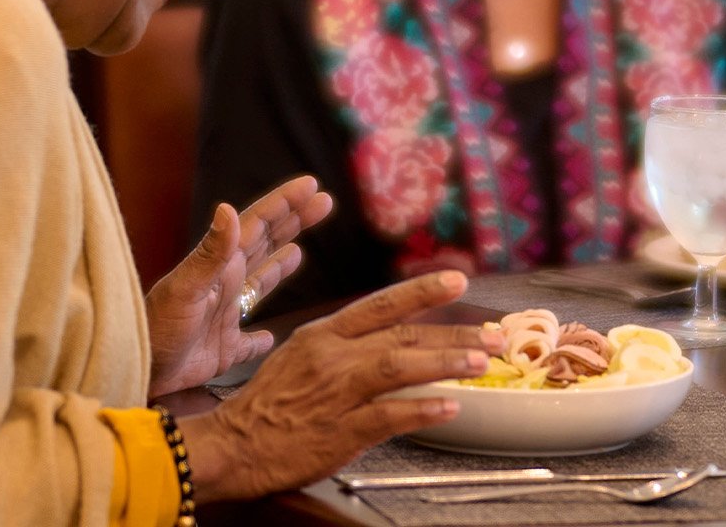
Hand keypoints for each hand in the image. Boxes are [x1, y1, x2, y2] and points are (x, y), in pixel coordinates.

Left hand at [144, 176, 333, 397]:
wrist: (135, 368)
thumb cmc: (156, 328)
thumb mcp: (186, 287)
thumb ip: (211, 252)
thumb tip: (229, 209)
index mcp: (219, 266)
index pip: (258, 226)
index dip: (284, 204)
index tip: (311, 185)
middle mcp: (224, 285)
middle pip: (264, 245)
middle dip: (292, 222)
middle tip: (322, 202)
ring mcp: (224, 317)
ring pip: (258, 285)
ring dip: (279, 267)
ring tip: (298, 251)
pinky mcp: (223, 350)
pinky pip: (248, 341)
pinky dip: (261, 338)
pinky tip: (270, 336)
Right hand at [179, 271, 505, 501]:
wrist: (233, 445)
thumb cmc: (267, 405)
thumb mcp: (299, 357)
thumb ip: (343, 346)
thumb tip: (390, 341)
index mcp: (322, 334)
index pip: (380, 305)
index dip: (422, 292)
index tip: (457, 281)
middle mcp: (331, 356)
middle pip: (401, 335)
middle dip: (453, 332)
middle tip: (493, 333)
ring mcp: (336, 393)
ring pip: (399, 367)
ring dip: (444, 362)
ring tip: (480, 361)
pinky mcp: (339, 430)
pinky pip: (388, 415)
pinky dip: (422, 410)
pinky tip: (449, 406)